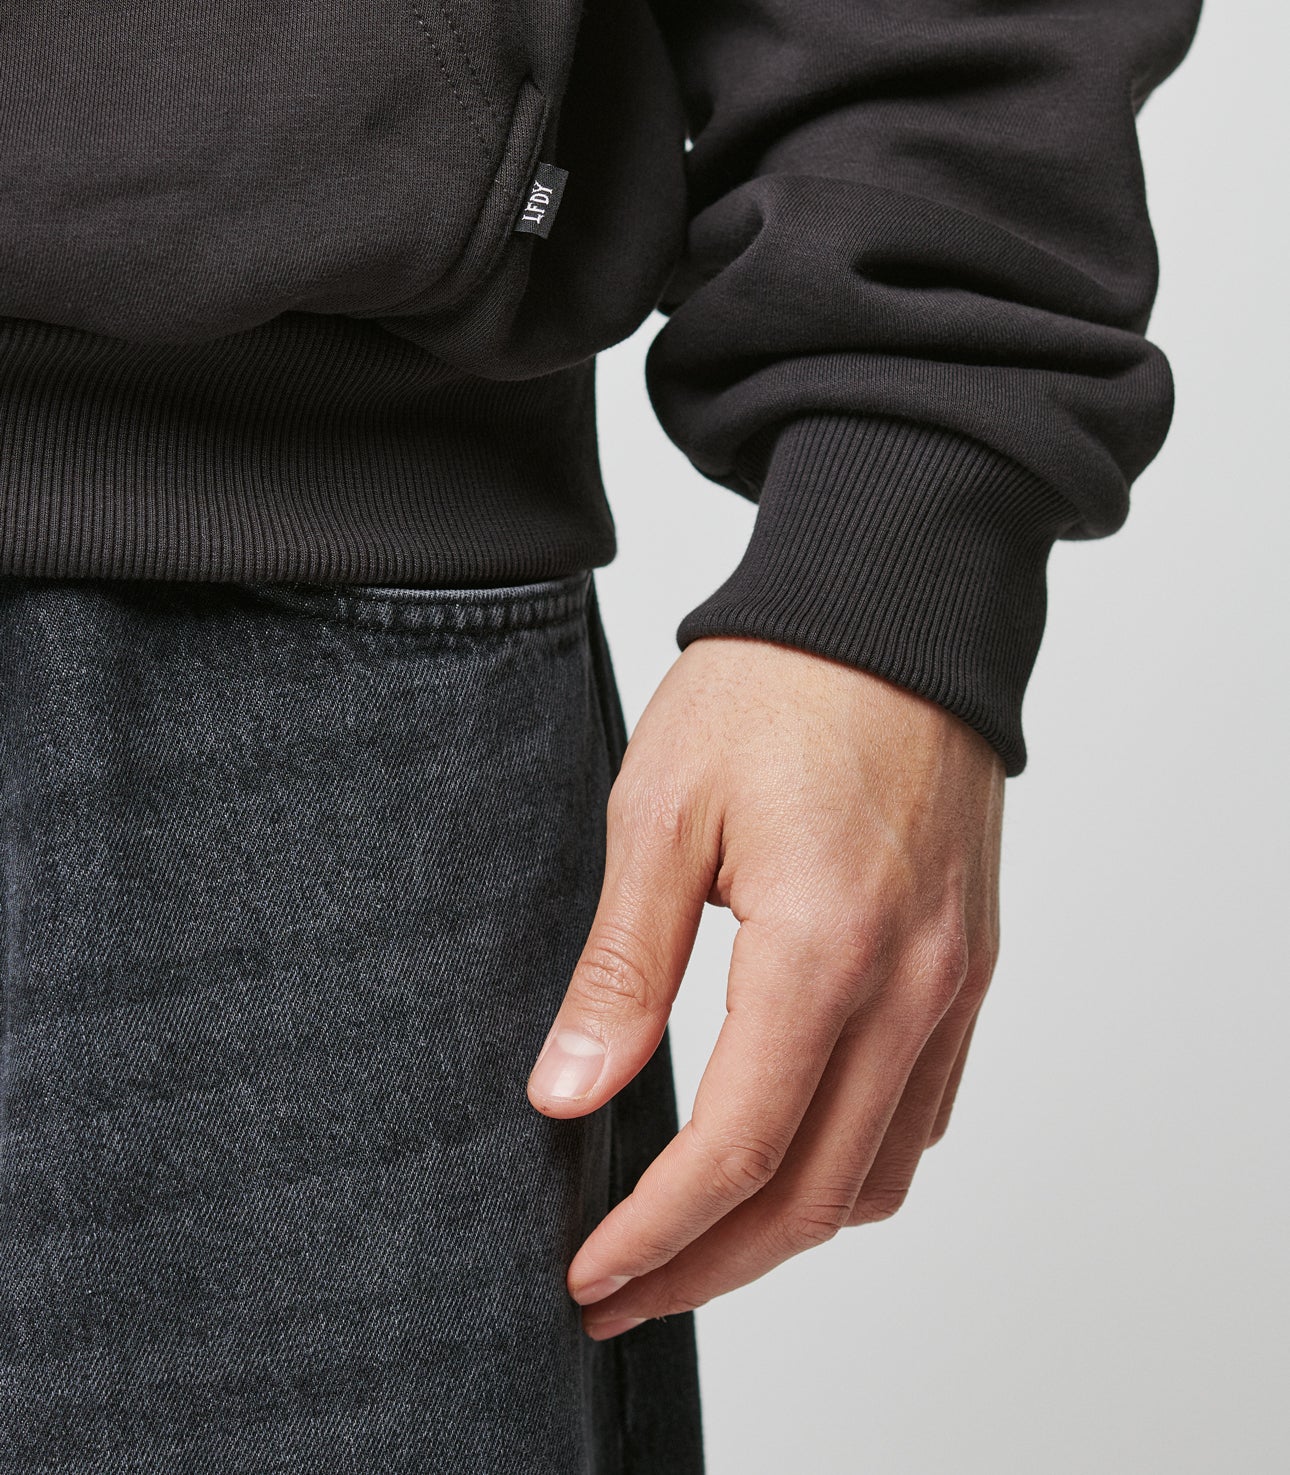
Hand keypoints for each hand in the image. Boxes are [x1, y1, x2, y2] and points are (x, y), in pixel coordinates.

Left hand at [526, 635, 1003, 1339]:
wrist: (891, 611)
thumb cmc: (771, 691)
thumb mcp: (661, 813)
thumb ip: (622, 971)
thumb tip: (567, 1097)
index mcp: (825, 951)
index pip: (736, 1150)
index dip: (655, 1234)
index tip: (587, 1276)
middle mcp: (910, 987)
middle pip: (814, 1195)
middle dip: (709, 1267)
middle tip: (621, 1297)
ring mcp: (953, 981)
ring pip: (880, 1172)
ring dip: (784, 1231)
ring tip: (694, 1245)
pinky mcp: (967, 965)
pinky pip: (924, 1112)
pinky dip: (854, 1169)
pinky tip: (792, 1160)